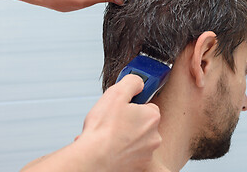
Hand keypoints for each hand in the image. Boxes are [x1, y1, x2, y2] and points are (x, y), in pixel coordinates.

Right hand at [21, 74, 160, 171]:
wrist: (93, 159)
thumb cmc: (103, 131)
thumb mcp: (116, 93)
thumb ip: (132, 82)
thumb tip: (138, 82)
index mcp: (152, 117)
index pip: (147, 106)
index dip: (132, 105)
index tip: (122, 107)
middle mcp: (154, 137)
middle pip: (141, 123)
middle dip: (128, 121)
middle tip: (112, 121)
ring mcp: (146, 153)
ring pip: (136, 139)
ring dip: (124, 136)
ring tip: (108, 135)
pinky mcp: (137, 166)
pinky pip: (130, 153)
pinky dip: (121, 150)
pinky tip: (109, 146)